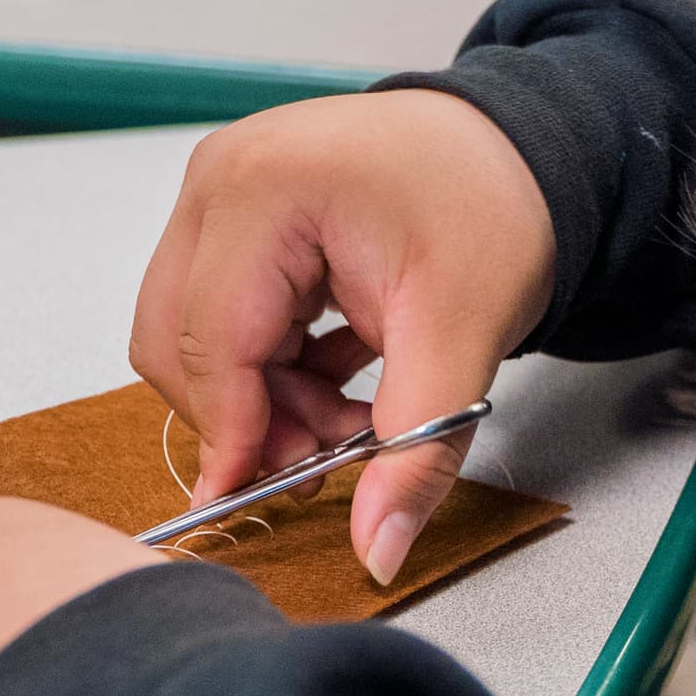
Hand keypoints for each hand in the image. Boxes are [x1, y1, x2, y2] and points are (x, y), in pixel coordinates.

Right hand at [132, 92, 555, 584]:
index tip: (257, 500)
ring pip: (192, 336)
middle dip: (248, 417)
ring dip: (263, 397)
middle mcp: (221, 179)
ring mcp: (220, 192)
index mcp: (264, 188)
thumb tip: (377, 548)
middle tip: (326, 457)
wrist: (517, 147)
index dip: (232, 433)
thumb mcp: (465, 334)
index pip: (210, 341)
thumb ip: (416, 447)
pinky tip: (338, 377)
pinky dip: (270, 366)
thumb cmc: (492, 202)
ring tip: (348, 415)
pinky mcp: (234, 214)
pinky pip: (219, 315)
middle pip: (178, 341)